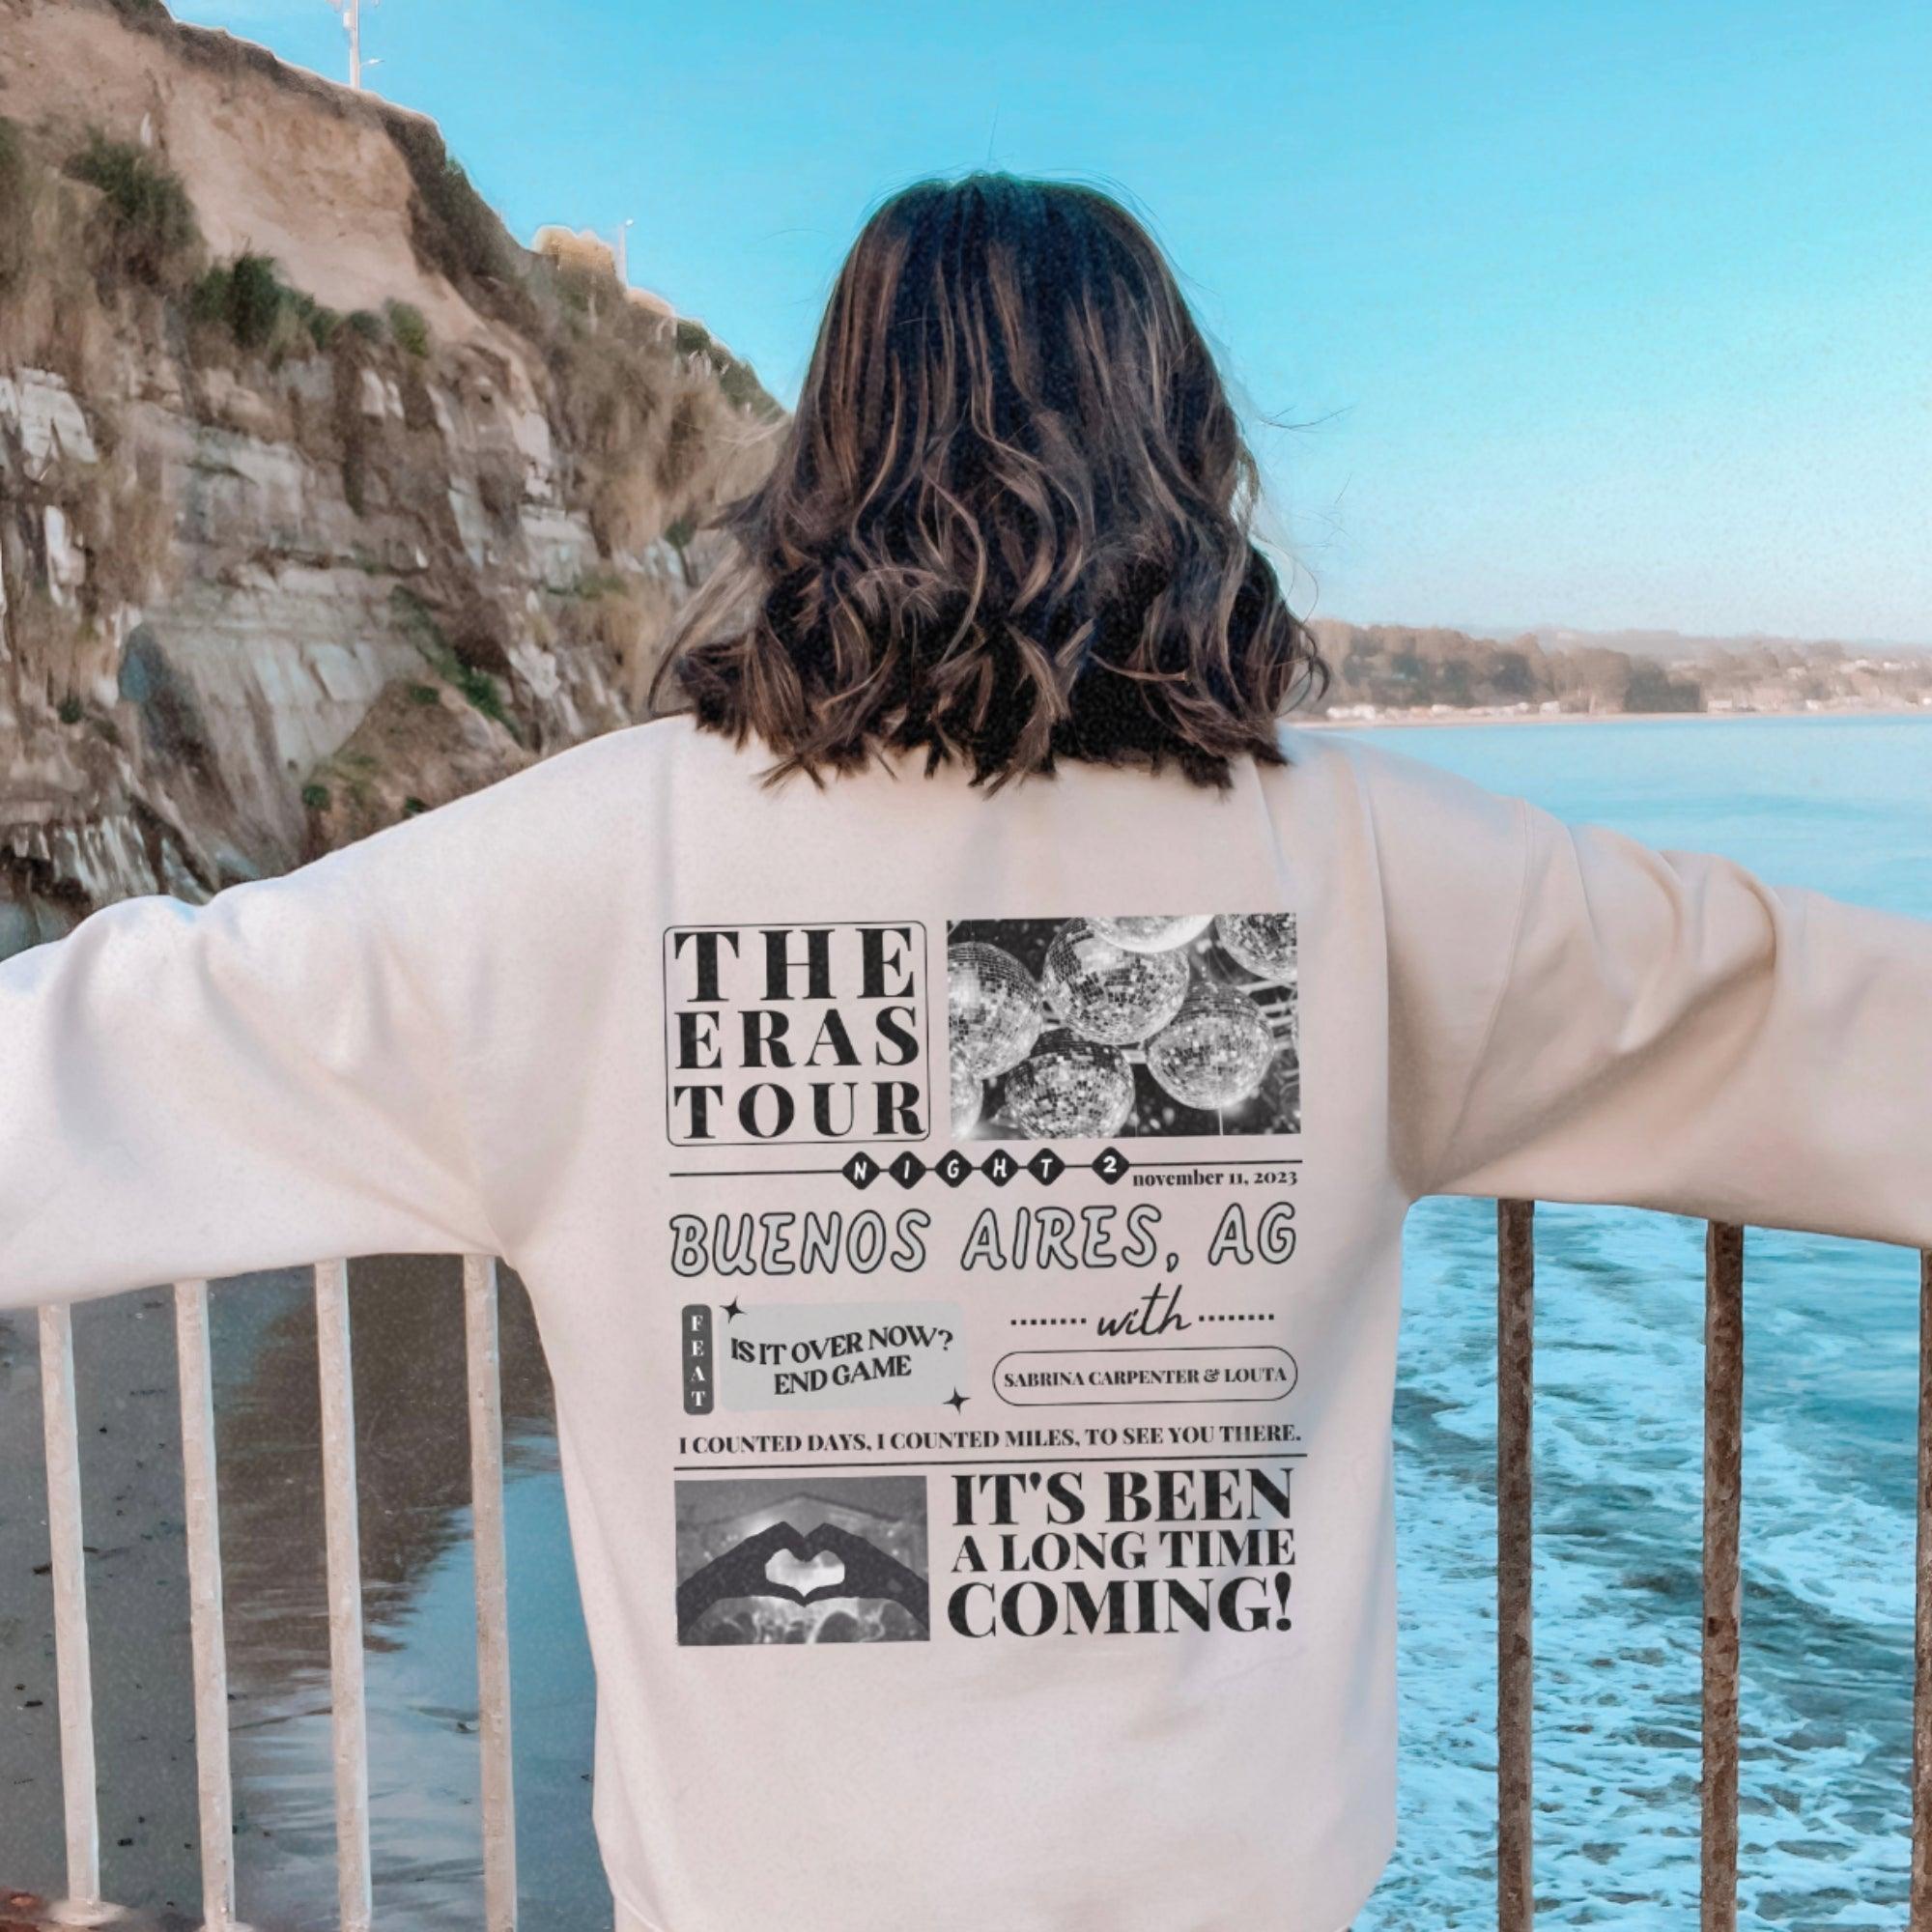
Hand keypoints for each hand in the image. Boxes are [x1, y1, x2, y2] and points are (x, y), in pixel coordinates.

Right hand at [675, 1520, 812, 1636]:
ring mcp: (754, 1541)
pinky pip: (768, 1536)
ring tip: (800, 1555)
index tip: (805, 1558)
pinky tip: (785, 1554)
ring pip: (779, 1527)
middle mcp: (760, 1540)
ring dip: (793, 1538)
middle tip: (805, 1556)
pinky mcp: (748, 1545)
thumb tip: (803, 1601)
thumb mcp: (764, 1588)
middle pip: (784, 1528)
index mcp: (764, 1547)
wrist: (715, 1583)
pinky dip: (782, 1541)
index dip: (798, 1543)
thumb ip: (783, 1592)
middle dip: (798, 1538)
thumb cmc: (737, 1585)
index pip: (785, 1536)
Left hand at [798, 1521, 929, 1632]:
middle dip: (810, 1538)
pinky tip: (825, 1555)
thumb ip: (826, 1592)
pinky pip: (842, 1537)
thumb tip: (806, 1599)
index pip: (823, 1537)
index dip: (810, 1544)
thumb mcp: (846, 1589)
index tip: (803, 1559)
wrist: (895, 1583)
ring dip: (816, 1538)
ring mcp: (856, 1541)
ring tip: (808, 1555)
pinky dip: (829, 1542)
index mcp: (845, 1548)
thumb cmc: (873, 1585)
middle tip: (802, 1556)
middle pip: (824, 1529)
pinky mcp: (863, 1545)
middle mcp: (849, 1541)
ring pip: (830, 1529)